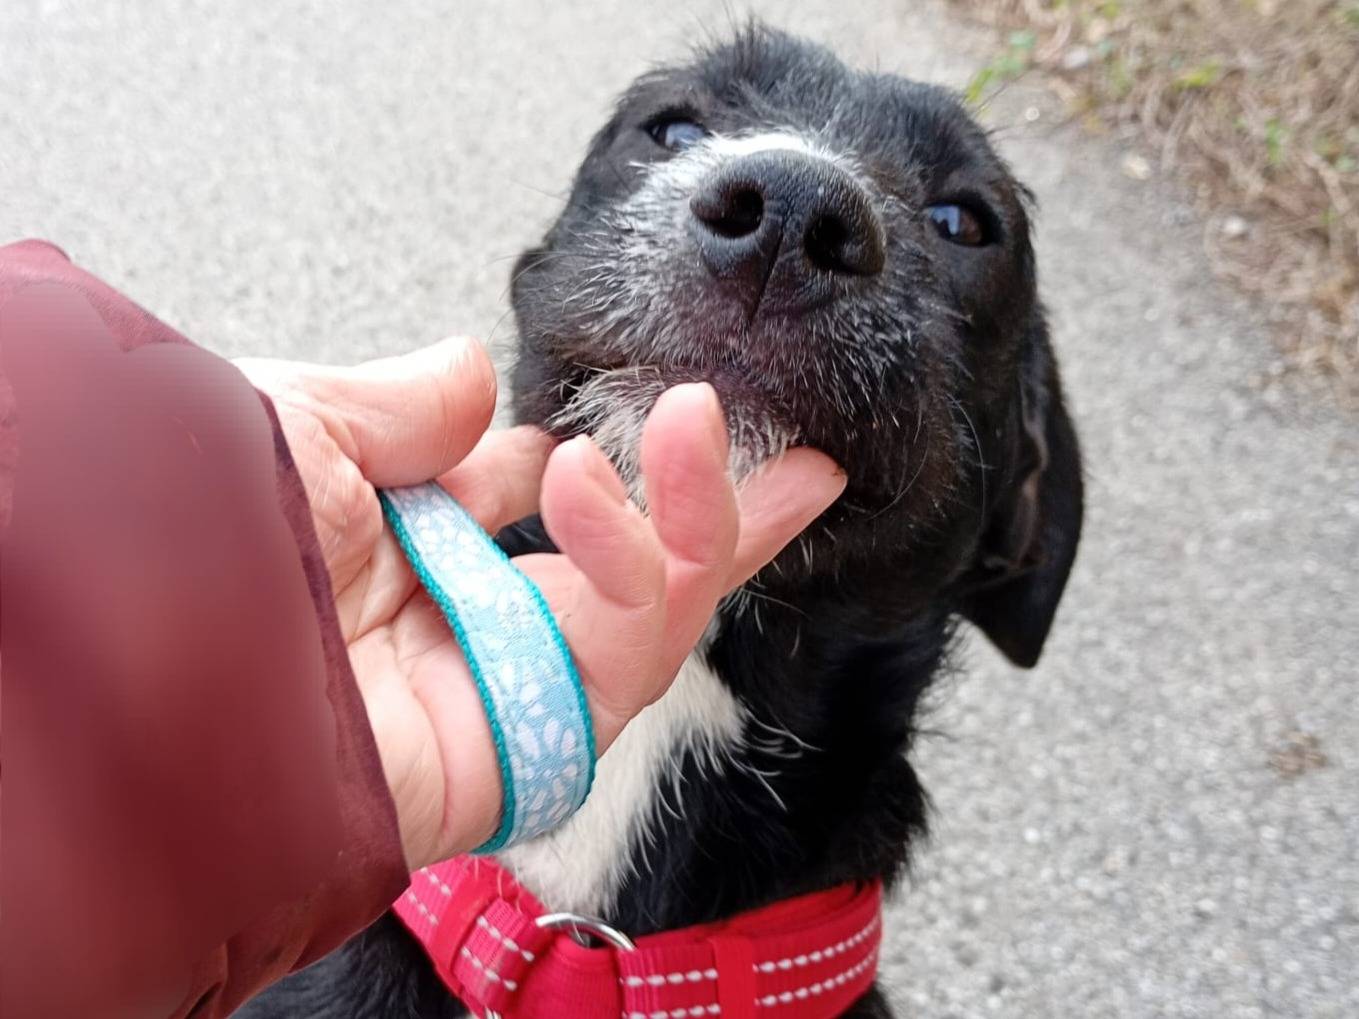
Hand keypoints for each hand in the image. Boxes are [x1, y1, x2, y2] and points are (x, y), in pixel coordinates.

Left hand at [239, 339, 844, 867]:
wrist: (149, 658)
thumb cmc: (193, 542)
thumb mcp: (297, 423)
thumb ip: (399, 403)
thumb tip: (475, 375)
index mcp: (405, 549)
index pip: (539, 507)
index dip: (605, 462)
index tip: (666, 413)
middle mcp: (460, 621)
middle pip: (623, 574)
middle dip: (711, 514)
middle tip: (790, 461)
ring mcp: (498, 681)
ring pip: (646, 614)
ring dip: (688, 514)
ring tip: (694, 426)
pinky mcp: (526, 740)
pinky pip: (623, 658)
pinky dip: (638, 566)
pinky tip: (603, 486)